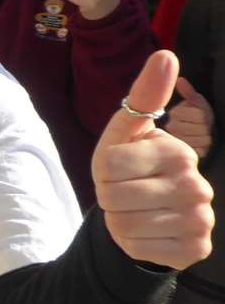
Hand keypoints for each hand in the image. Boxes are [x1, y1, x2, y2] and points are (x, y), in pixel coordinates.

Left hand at [93, 49, 213, 269]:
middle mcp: (198, 185)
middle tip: (126, 194)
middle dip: (108, 197)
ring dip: (118, 221)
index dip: (102, 170)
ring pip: (123, 225)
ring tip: (134, 212)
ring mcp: (201, 219)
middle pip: (112, 196)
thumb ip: (143, 96)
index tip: (119, 170)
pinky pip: (139, 248)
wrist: (145, 214)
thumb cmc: (130, 169)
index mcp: (180, 151)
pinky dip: (132, 243)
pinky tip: (147, 233)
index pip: (108, 164)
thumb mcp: (125, 133)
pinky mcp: (194, 249)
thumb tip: (166, 54)